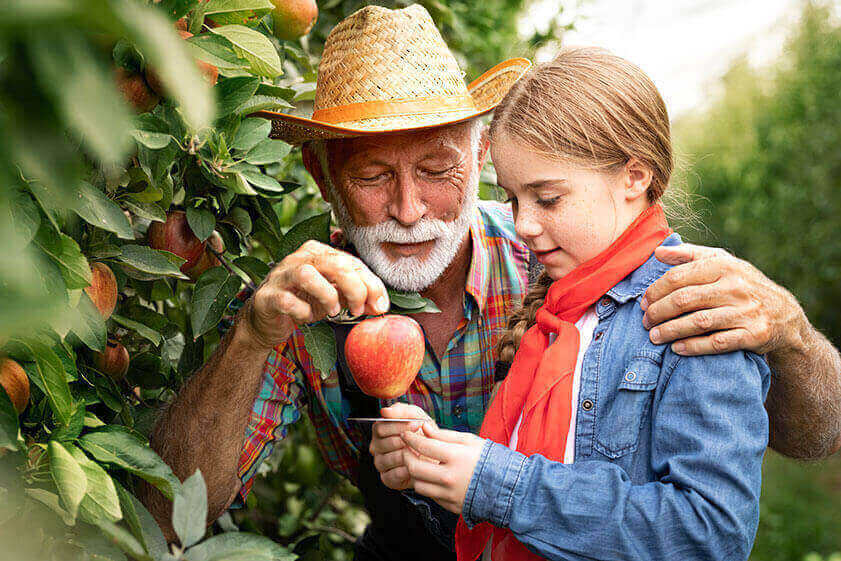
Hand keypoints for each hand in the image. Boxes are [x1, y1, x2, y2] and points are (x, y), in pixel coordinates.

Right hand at [245, 240, 389, 348]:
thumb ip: (356, 296)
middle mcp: (299, 258)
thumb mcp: (335, 297)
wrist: (267, 320)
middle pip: (334, 263)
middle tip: (359, 310)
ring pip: (307, 274)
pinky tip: (307, 317)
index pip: (352, 262)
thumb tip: (380, 305)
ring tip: (333, 311)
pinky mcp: (268, 296)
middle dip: (355, 288)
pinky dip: (302, 311)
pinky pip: (287, 300)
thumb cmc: (303, 302)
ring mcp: (281, 276)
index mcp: (319, 252)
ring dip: (328, 295)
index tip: (380, 305)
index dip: (371, 284)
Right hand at [370, 404, 430, 489]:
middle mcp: (376, 447)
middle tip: (419, 440)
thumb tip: (384, 411)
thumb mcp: (417, 417)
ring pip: (387, 459)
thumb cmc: (423, 433)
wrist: (434, 455)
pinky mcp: (387, 479)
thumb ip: (402, 411)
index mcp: (380, 431)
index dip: (398, 426)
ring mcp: (380, 463)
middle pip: (382, 443)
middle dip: (403, 441)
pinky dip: (406, 470)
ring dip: (406, 455)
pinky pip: (392, 475)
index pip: (380, 428)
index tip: (417, 425)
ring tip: (420, 452)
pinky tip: (417, 465)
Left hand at [402, 424, 484, 514]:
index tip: (405, 433)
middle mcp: (450, 477)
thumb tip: (424, 428)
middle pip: (415, 467)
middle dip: (406, 456)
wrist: (506, 486)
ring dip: (414, 473)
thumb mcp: (469, 441)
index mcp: (456, 457)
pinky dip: (426, 485)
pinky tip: (430, 476)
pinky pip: (430, 496)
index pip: (423, 446)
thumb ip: (444, 435)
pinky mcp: (451, 506)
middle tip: (406, 449)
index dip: (410, 438)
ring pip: (418, 485)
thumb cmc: (488, 459)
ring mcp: (450, 494)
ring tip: (418, 463)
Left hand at [641, 243, 804, 355]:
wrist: (784, 315)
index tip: (643, 302)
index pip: (678, 277)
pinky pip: (717, 343)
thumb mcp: (721, 262)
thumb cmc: (742, 285)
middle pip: (684, 300)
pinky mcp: (754, 334)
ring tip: (654, 337)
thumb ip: (689, 255)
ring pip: (698, 322)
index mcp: (724, 266)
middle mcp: (736, 287)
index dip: (655, 291)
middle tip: (645, 321)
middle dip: (658, 312)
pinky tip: (677, 348)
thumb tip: (657, 251)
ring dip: (671, 331)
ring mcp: (746, 311)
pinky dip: (694, 346)